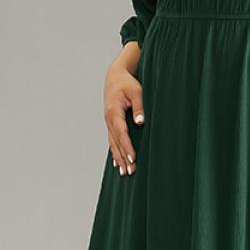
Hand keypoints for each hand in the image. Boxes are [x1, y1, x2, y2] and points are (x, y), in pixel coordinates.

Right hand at [104, 60, 144, 174]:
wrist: (115, 77)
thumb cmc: (127, 83)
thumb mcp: (136, 91)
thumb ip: (139, 106)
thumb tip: (140, 122)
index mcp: (114, 112)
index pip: (121, 133)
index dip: (127, 147)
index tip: (133, 159)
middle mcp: (109, 119)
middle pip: (116, 142)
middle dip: (123, 158)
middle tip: (129, 172)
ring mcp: (109, 122)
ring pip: (113, 144)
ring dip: (118, 158)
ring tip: (123, 172)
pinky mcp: (111, 123)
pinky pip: (112, 140)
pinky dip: (115, 152)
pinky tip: (117, 162)